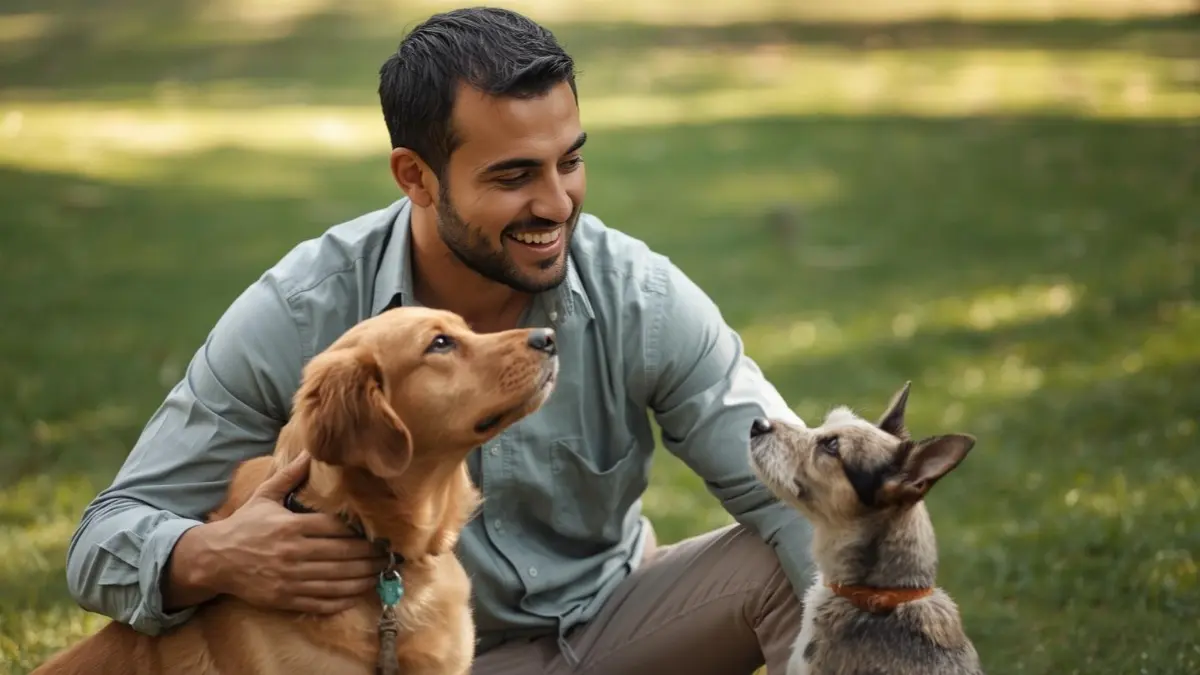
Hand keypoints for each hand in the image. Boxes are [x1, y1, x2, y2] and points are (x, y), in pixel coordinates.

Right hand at [168, 452, 387, 613]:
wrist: (214, 560)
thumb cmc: (244, 526)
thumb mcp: (264, 496)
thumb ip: (290, 475)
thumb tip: (310, 450)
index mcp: (291, 527)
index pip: (336, 529)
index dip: (362, 532)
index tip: (381, 532)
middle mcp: (293, 554)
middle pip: (343, 556)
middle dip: (371, 556)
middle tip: (390, 554)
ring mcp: (289, 579)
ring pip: (337, 581)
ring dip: (364, 578)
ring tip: (381, 572)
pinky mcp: (285, 599)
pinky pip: (321, 602)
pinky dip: (343, 599)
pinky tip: (358, 592)